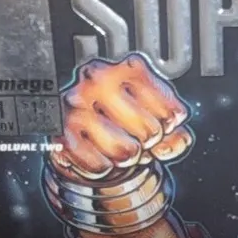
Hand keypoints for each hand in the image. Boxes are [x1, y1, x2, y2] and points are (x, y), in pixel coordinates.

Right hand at [48, 54, 192, 183]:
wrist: (78, 130)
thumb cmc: (119, 119)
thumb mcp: (153, 117)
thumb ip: (176, 132)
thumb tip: (177, 142)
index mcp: (128, 68)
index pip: (171, 113)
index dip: (169, 128)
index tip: (160, 125)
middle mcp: (99, 79)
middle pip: (150, 132)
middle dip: (147, 144)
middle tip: (134, 137)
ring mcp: (77, 104)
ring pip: (126, 151)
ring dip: (125, 158)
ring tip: (115, 145)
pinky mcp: (61, 131)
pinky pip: (99, 166)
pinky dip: (102, 168)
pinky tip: (97, 153)